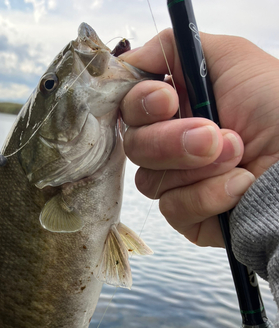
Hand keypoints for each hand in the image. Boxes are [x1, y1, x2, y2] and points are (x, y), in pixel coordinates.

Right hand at [120, 30, 278, 246]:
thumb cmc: (277, 109)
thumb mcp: (233, 59)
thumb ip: (174, 48)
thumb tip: (131, 60)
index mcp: (176, 108)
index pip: (128, 107)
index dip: (139, 104)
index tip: (167, 100)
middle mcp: (171, 144)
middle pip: (134, 145)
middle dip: (170, 140)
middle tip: (212, 135)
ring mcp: (178, 182)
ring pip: (148, 180)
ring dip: (196, 168)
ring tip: (238, 156)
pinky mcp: (188, 215)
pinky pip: (172, 208)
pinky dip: (208, 195)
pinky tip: (238, 186)